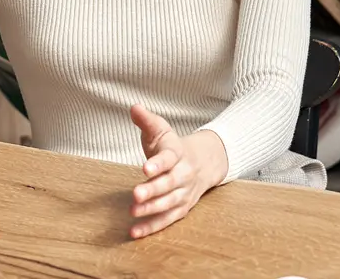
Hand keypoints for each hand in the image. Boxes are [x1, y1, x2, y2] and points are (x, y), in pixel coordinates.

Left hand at [127, 104, 227, 238]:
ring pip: (169, 203)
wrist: (206, 161)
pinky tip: (134, 232)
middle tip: (136, 194)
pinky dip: (152, 227)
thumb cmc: (174, 147)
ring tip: (134, 212)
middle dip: (153, 190)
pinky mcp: (181, 208)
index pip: (169, 158)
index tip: (145, 168)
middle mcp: (184, 174)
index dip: (158, 163)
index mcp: (178, 153)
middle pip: (170, 183)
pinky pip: (167, 219)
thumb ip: (147, 121)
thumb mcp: (162, 130)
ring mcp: (184, 192)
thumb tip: (134, 107)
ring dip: (152, 209)